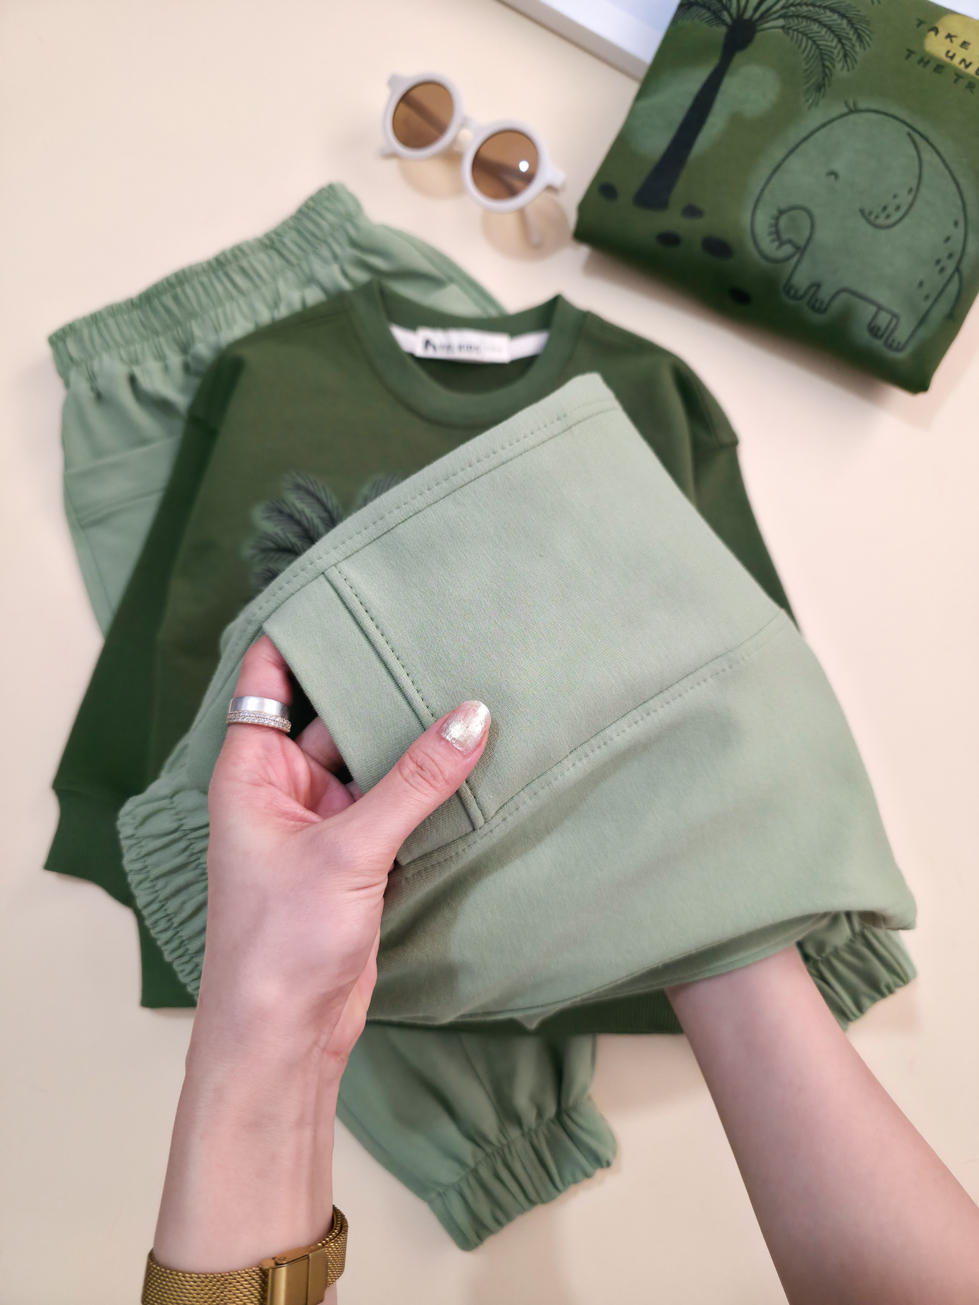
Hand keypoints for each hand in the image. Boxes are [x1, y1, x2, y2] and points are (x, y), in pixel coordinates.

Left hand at [200, 634, 489, 1065]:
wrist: (285, 1038)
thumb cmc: (279, 944)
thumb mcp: (349, 850)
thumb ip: (415, 782)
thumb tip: (473, 716)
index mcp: (252, 771)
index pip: (269, 678)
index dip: (303, 633)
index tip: (352, 589)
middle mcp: (285, 789)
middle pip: (336, 716)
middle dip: (383, 687)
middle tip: (441, 635)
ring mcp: (324, 824)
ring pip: (375, 763)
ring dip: (414, 741)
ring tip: (471, 686)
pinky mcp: (359, 858)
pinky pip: (398, 805)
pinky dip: (429, 788)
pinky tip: (473, 758)